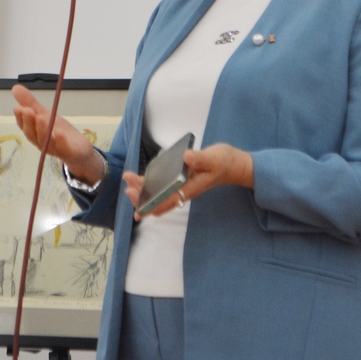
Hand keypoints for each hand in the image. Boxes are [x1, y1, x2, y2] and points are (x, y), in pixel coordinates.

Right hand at [12, 84, 98, 179]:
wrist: (77, 149)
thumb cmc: (58, 132)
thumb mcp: (45, 114)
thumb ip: (30, 103)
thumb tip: (15, 87)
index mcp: (34, 133)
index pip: (23, 127)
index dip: (20, 118)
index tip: (17, 108)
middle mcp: (41, 142)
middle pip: (32, 135)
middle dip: (29, 122)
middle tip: (27, 110)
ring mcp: (54, 149)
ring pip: (45, 142)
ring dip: (42, 130)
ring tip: (41, 117)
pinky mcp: (68, 152)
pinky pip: (62, 148)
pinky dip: (60, 141)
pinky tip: (59, 132)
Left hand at [122, 143, 252, 219]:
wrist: (232, 164)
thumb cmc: (224, 162)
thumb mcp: (213, 159)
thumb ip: (200, 159)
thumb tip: (185, 157)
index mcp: (188, 190)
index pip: (164, 201)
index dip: (147, 202)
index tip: (134, 193)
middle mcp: (182, 191)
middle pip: (157, 200)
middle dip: (141, 196)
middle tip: (127, 185)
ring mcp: (180, 186)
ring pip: (157, 193)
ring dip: (142, 190)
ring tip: (128, 179)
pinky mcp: (180, 178)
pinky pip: (161, 184)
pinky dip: (149, 183)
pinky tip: (139, 178)